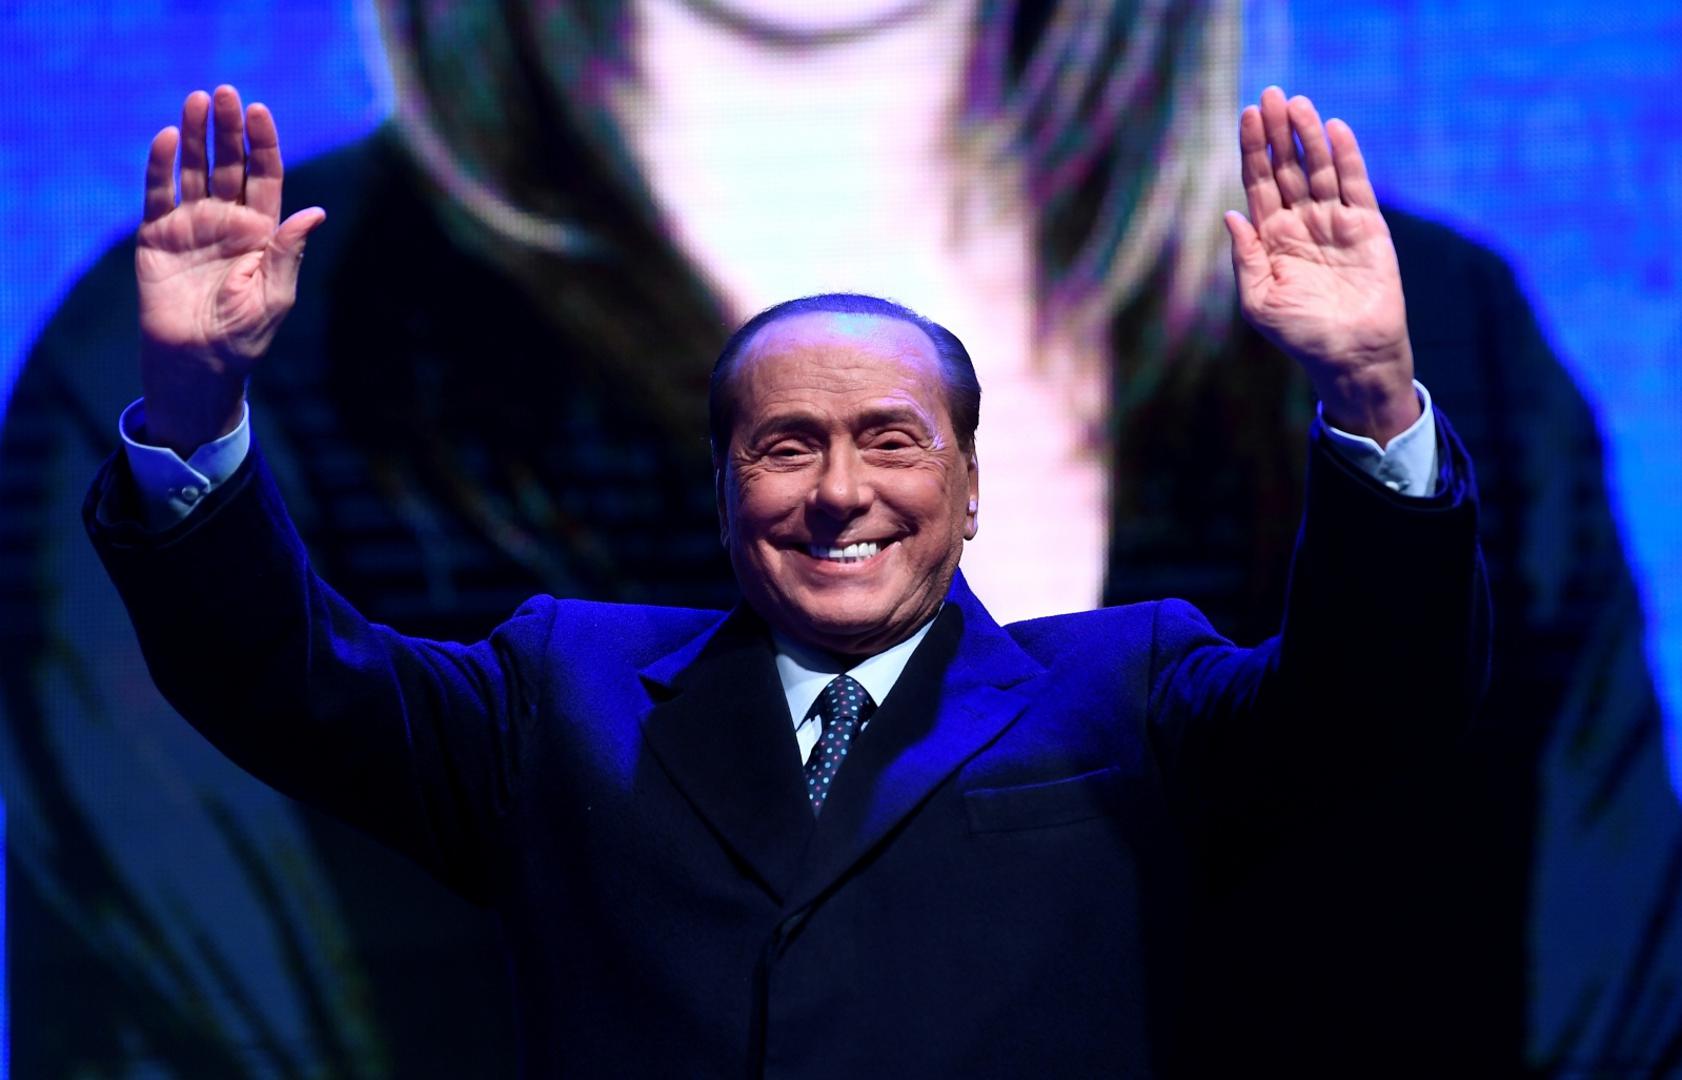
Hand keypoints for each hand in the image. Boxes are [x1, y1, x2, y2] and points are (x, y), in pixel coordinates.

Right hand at [136, 85, 324, 454]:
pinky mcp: (158, 236)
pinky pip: (159, 194)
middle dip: (229, 129)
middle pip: (229, 164)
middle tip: (227, 93)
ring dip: (195, 136)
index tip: (261, 112)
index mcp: (262, 233)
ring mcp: (192, 226)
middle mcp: (228, 222)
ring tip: (198, 100)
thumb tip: (316, 211)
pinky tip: (168, 137)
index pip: (265, 177)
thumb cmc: (244, 336)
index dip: (263, 145)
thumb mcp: (275, 295)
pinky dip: (162, 166)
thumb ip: (289, 251)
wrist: (197, 363)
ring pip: (194, 170)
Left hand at [1225, 87, 1418, 444]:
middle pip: (1286, 167)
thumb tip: (1230, 215)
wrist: (1349, 355)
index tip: (1248, 115)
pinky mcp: (1366, 227)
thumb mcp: (1260, 300)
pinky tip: (1333, 129)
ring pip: (1318, 169)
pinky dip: (1345, 156)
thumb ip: (1246, 257)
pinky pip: (1354, 185)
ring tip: (1298, 104)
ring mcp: (1334, 222)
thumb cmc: (1300, 334)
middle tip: (1271, 95)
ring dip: (1308, 136)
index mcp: (1271, 238)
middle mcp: (1301, 223)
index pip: (1258, 183)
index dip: (1253, 150)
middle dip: (1278, 133)